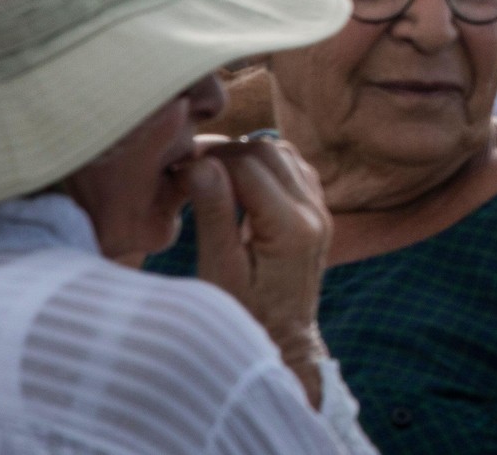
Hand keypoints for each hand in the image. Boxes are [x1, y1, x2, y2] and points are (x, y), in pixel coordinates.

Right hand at [185, 136, 330, 406]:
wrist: (284, 344)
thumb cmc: (244, 316)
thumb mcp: (220, 271)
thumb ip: (214, 214)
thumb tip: (199, 164)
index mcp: (291, 228)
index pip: (248, 165)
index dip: (208, 160)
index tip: (176, 173)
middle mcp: (314, 213)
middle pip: (269, 151)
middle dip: (225, 153)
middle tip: (188, 169)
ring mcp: (320, 211)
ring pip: (284, 155)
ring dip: (246, 156)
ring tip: (209, 175)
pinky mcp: (318, 213)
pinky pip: (293, 170)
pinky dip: (265, 166)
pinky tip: (238, 184)